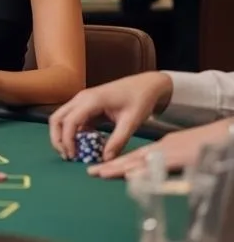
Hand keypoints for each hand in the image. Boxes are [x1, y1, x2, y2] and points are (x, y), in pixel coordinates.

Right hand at [49, 72, 172, 160]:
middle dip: (57, 138)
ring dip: (62, 135)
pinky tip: (84, 145)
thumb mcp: (131, 122)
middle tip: (67, 156)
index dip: (67, 140)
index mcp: (91, 101)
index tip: (73, 156)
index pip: (69, 121)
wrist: (145, 85)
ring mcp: (82, 101)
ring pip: (62, 118)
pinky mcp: (86, 105)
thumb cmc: (139, 100)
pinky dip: (73, 133)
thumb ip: (118, 141)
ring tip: (72, 153)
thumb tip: (105, 160)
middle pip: (57, 118)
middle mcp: (81, 98)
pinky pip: (73, 120)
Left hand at [88, 118, 233, 178]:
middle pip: (131, 160)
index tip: (97, 171)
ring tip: (102, 172)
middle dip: (111, 167)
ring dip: (120, 168)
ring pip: (139, 162)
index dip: (114, 164)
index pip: (132, 158)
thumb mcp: (174, 151)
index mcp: (157, 150)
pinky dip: (144, 169)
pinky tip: (131, 173)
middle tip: (91, 172)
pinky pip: (157, 165)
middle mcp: (158, 151)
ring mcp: (166, 154)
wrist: (218, 135)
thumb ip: (159, 160)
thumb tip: (141, 168)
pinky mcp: (176, 157)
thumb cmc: (196, 145)